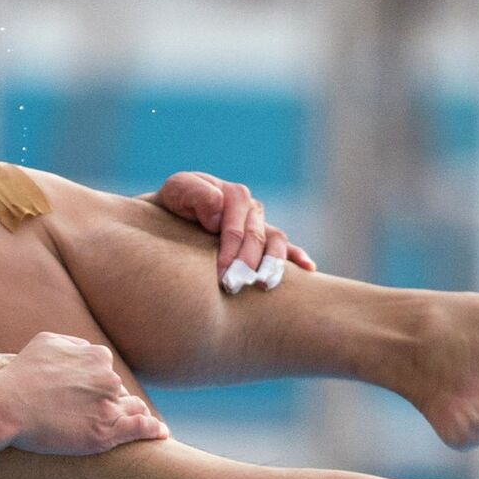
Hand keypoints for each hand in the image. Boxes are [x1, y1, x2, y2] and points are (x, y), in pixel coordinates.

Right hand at [0, 332, 167, 454]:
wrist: (4, 406)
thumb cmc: (19, 376)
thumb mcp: (45, 342)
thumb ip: (71, 343)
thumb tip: (84, 348)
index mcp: (97, 356)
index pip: (106, 372)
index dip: (97, 386)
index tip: (90, 396)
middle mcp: (107, 378)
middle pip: (119, 392)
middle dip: (112, 402)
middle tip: (101, 416)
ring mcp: (108, 406)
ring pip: (133, 409)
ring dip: (134, 415)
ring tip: (138, 427)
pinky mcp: (106, 432)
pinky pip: (141, 429)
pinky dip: (153, 431)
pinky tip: (161, 434)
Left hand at [152, 171, 316, 289]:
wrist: (170, 217)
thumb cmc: (171, 205)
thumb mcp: (176, 191)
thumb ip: (195, 193)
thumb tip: (218, 214)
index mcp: (232, 194)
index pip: (238, 219)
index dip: (230, 246)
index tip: (220, 273)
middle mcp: (250, 209)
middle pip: (257, 235)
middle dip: (247, 263)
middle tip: (234, 287)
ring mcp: (260, 225)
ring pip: (275, 242)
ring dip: (272, 264)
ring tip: (263, 284)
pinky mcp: (263, 242)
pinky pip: (285, 248)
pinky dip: (297, 256)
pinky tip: (308, 268)